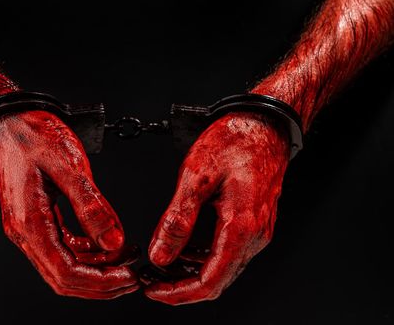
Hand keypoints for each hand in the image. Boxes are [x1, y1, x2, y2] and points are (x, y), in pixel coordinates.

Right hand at [0, 110, 138, 298]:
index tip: (129, 277)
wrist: (9, 121)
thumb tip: (114, 241)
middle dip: (101, 283)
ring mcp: (28, 228)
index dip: (101, 282)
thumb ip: (91, 206)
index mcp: (29, 222)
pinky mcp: (36, 220)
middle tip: (132, 275)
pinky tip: (105, 243)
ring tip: (126, 256)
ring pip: (64, 266)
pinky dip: (86, 252)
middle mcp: (25, 232)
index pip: (66, 272)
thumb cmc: (32, 135)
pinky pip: (62, 248)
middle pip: (64, 278)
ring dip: (96, 269)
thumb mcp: (68, 165)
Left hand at [143, 112, 289, 304]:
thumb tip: (160, 255)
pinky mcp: (254, 222)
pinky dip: (203, 258)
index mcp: (241, 226)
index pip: (209, 281)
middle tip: (152, 280)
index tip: (152, 290)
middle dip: (181, 287)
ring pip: (222, 268)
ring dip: (190, 273)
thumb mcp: (196, 176)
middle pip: (216, 281)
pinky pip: (228, 252)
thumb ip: (177, 220)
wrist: (265, 124)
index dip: (178, 293)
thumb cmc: (236, 140)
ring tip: (162, 266)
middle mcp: (254, 235)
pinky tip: (184, 249)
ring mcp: (257, 230)